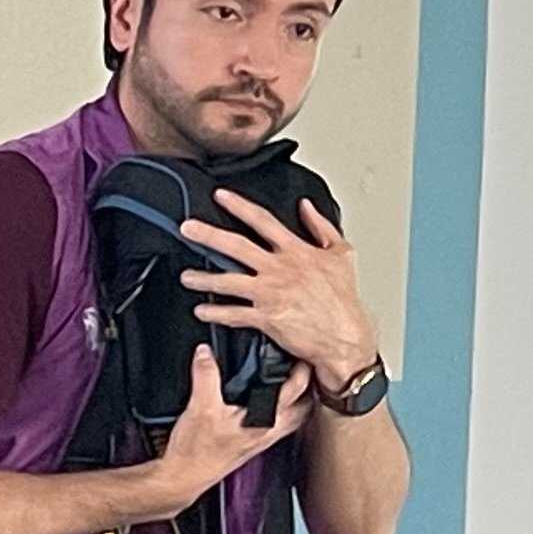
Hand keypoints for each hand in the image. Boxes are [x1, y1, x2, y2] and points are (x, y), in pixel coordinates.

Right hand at [143, 346, 309, 510]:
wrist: (183, 477)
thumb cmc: (195, 452)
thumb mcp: (201, 406)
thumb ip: (206, 375)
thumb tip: (206, 352)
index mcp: (268, 421)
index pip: (298, 389)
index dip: (302, 366)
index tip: (301, 349)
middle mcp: (271, 431)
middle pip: (304, 404)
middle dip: (307, 383)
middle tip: (302, 363)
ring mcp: (263, 439)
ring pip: (293, 416)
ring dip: (295, 399)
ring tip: (288, 378)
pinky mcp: (252, 443)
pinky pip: (277, 423)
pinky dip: (277, 410)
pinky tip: (264, 402)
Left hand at [180, 191, 381, 391]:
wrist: (345, 336)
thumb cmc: (343, 299)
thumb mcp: (342, 253)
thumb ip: (322, 226)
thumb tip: (307, 207)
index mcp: (297, 251)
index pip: (263, 221)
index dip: (239, 206)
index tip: (221, 197)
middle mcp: (279, 269)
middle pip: (237, 246)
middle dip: (208, 235)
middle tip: (187, 228)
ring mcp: (270, 293)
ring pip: (228, 281)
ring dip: (203, 278)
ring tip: (186, 276)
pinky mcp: (266, 318)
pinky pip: (233, 313)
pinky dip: (215, 312)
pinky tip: (202, 309)